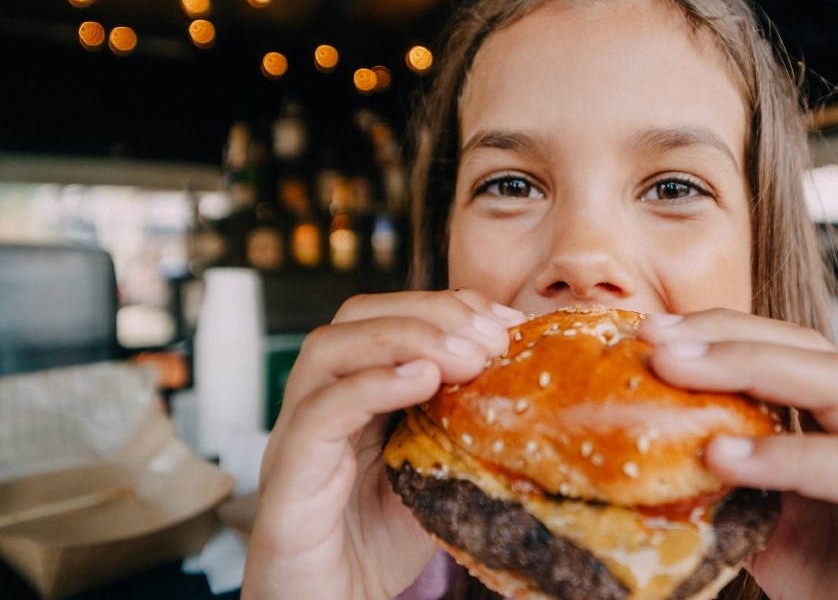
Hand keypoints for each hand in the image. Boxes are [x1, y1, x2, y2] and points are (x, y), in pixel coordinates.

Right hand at [243, 290, 523, 599]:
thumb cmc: (378, 544)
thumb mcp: (440, 473)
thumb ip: (468, 430)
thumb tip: (535, 392)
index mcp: (356, 392)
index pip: (392, 317)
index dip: (449, 307)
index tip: (508, 322)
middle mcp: (320, 401)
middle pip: (359, 316)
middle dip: (431, 312)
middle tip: (492, 337)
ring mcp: (297, 434)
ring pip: (331, 349)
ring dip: (405, 338)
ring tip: (467, 356)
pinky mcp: (287, 475)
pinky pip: (319, 413)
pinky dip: (371, 385)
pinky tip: (423, 380)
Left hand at [639, 309, 837, 599]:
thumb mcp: (772, 532)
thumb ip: (733, 486)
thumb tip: (652, 447)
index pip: (796, 350)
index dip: (725, 331)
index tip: (652, 330)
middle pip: (817, 354)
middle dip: (730, 340)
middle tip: (656, 339)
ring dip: (753, 372)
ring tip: (676, 374)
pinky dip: (790, 457)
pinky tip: (725, 457)